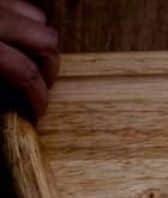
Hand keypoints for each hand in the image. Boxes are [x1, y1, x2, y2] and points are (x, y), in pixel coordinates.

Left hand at [0, 0, 58, 118]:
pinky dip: (24, 23)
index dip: (38, 98)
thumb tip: (16, 100)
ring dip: (40, 42)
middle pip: (46, 40)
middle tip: (40, 85)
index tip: (38, 112)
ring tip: (30, 59)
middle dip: (49, 67)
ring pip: (38, 18)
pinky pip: (18, 6)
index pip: (27, 73)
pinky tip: (13, 38)